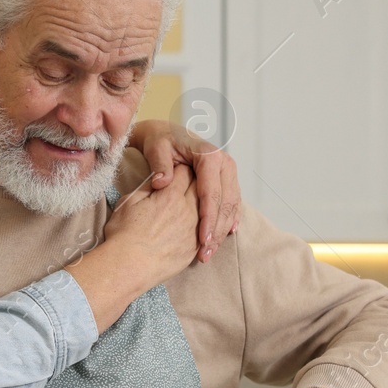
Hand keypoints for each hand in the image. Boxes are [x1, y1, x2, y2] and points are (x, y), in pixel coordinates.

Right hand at [102, 163, 200, 281]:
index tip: (180, 169)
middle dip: (198, 181)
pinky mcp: (194, 247)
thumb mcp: (129, 202)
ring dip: (206, 203)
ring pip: (208, 209)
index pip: (185, 171)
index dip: (182, 167)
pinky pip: (208, 230)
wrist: (129, 266)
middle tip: (193, 180)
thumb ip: (148, 187)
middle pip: (201, 187)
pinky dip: (208, 224)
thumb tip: (159, 179)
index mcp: (170, 195)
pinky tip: (203, 224)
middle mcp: (187, 210)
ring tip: (198, 203)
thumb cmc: (123, 235)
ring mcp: (193, 229)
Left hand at [128, 119, 241, 261]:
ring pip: (232, 206)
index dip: (208, 218)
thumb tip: (162, 181)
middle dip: (217, 230)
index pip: (212, 192)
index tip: (202, 239)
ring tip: (209, 251)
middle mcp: (224, 163)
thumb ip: (159, 164)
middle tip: (205, 253)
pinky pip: (232, 204)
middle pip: (226, 202)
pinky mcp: (227, 181)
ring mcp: (228, 172)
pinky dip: (228, 222)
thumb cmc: (160, 142)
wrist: (166, 134)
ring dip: (222, 230)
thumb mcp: (156, 148)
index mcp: (209, 155)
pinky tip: (222, 238)